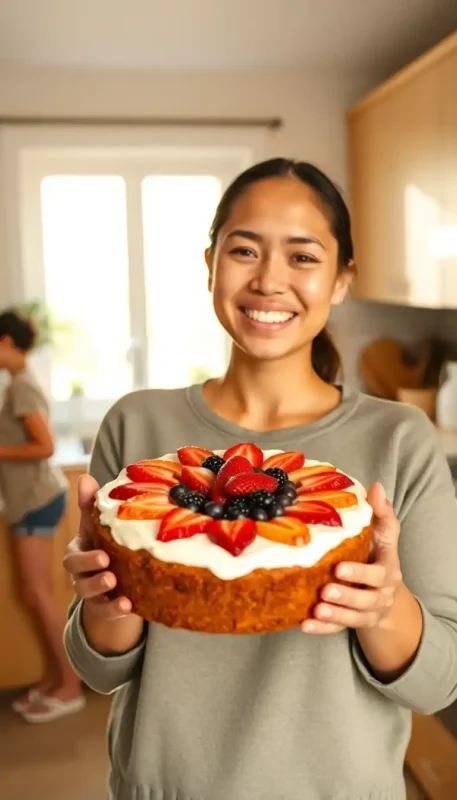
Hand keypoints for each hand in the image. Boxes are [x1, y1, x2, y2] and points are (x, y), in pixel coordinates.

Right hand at [63, 473, 132, 619]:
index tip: (103, 555)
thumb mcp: (100, 525)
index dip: (85, 557)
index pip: (74, 555)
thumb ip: (92, 504)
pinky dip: (114, 610)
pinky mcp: (103, 607)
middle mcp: (81, 573)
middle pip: (77, 576)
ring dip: (102, 593)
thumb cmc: (106, 542)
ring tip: (120, 592)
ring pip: (88, 595)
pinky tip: (128, 605)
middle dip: (92, 575)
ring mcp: (91, 592)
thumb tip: (85, 477)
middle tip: (110, 572)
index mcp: (80, 551)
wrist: (118, 574)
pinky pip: (105, 612)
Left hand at [302, 482, 402, 634]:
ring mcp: (367, 611)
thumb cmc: (377, 553)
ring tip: (317, 610)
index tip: (339, 567)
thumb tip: (376, 487)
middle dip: (347, 596)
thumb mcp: (384, 533)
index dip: (360, 573)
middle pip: (367, 599)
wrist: (384, 591)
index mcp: (387, 570)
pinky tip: (305, 625)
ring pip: (353, 617)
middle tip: (326, 590)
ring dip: (335, 615)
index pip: (378, 574)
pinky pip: (338, 630)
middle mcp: (381, 594)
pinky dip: (322, 630)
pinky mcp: (352, 623)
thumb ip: (381, 512)